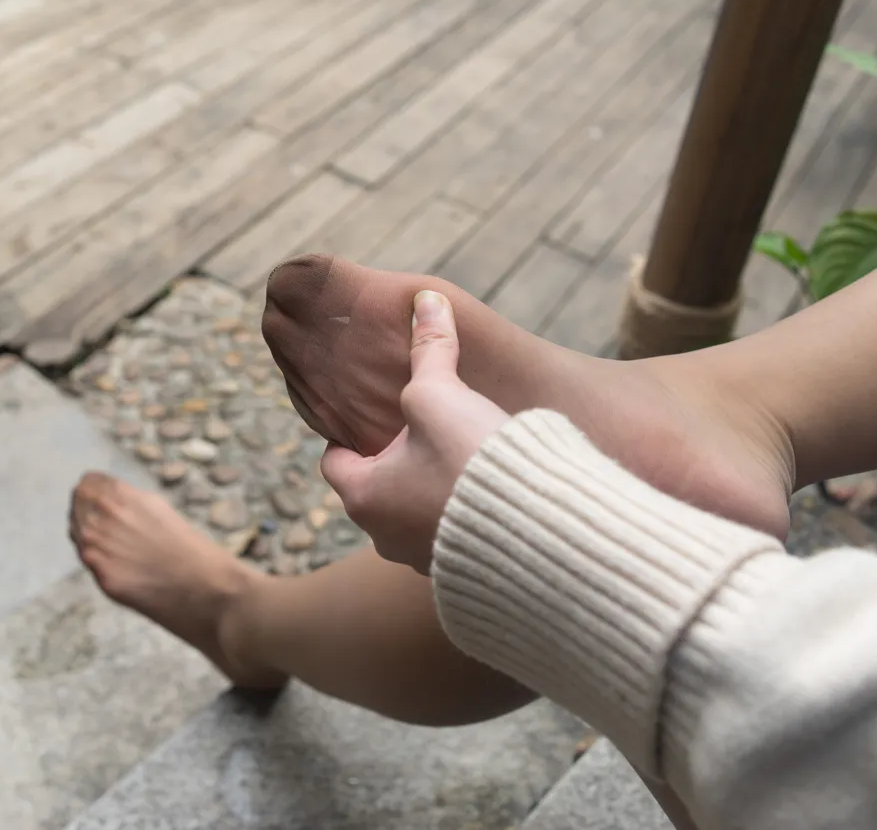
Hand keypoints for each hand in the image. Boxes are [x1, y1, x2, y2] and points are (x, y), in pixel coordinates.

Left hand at [321, 290, 509, 573]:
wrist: (541, 531)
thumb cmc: (474, 463)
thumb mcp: (443, 396)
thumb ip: (431, 349)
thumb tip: (425, 300)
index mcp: (364, 496)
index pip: (335, 461)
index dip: (349, 434)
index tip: (372, 415)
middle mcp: (385, 537)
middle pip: (376, 490)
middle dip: (395, 463)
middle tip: (421, 435)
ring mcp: (425, 561)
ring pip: (413, 516)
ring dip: (429, 492)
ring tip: (460, 462)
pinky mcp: (465, 575)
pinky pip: (452, 538)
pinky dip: (462, 516)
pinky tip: (492, 494)